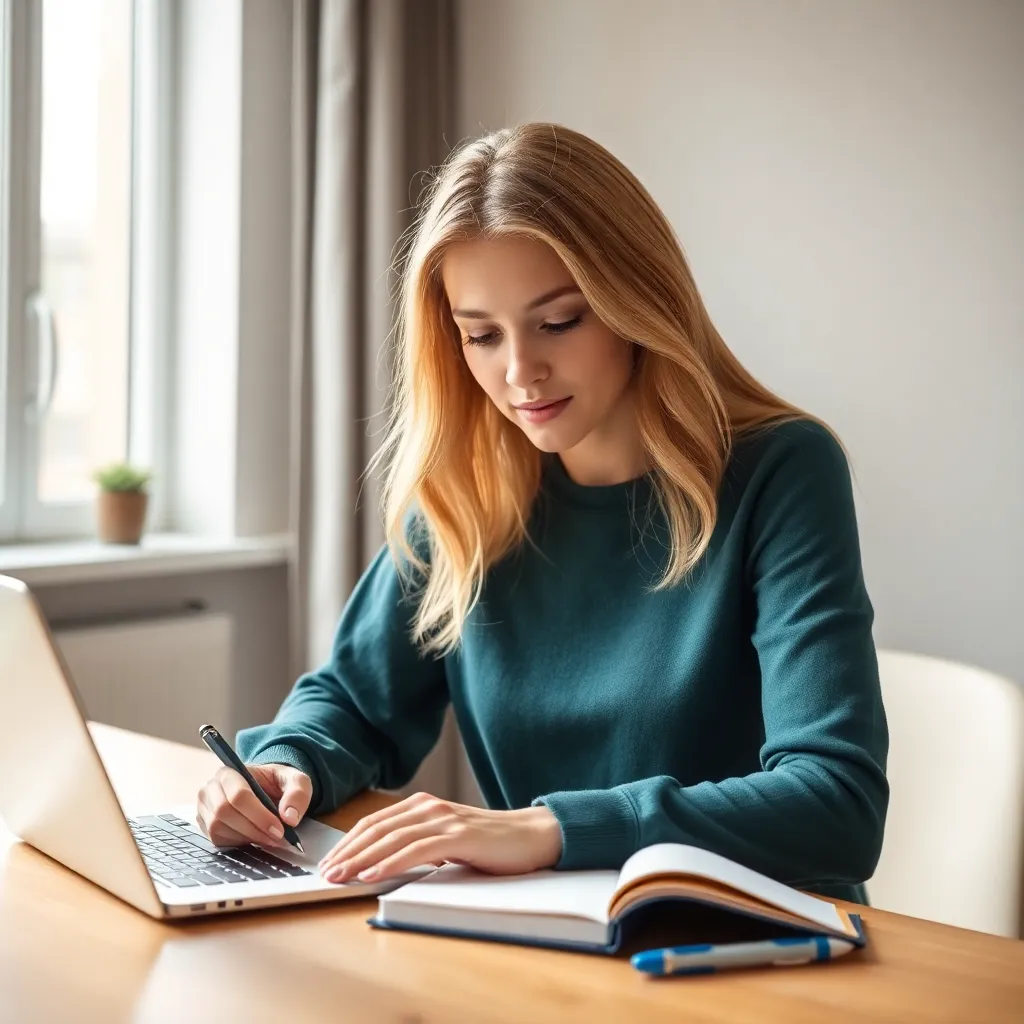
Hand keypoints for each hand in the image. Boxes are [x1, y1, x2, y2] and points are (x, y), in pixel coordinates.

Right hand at [196, 763, 312, 848]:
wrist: (264, 788)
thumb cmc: (276, 782)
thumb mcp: (295, 780)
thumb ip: (297, 794)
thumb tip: (290, 818)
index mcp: (230, 771)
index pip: (238, 795)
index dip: (259, 816)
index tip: (279, 830)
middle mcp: (211, 788)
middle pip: (225, 813)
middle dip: (254, 829)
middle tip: (276, 838)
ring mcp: (204, 807)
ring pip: (218, 828)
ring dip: (246, 838)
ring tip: (268, 838)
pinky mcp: (205, 824)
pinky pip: (216, 839)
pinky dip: (237, 842)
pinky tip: (253, 837)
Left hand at [318, 792, 562, 883]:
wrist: (531, 836)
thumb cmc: (488, 843)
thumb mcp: (445, 840)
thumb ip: (418, 844)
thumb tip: (380, 864)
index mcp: (422, 806)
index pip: (373, 823)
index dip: (347, 842)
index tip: (327, 862)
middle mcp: (429, 807)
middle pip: (376, 828)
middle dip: (346, 851)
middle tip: (323, 873)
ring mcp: (444, 819)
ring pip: (391, 838)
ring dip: (361, 859)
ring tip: (340, 876)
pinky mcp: (459, 836)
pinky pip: (417, 849)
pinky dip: (391, 862)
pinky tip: (373, 875)